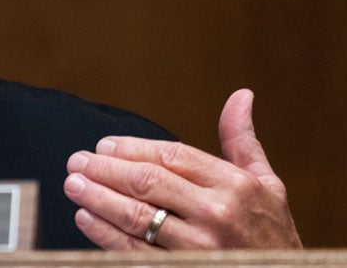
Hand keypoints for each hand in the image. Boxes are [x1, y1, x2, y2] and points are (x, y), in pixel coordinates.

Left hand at [63, 89, 301, 249]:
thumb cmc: (272, 234)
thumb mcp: (268, 185)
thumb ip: (243, 141)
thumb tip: (240, 96)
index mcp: (236, 185)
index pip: (172, 156)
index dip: (132, 148)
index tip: (104, 146)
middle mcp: (218, 214)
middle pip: (147, 183)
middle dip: (105, 170)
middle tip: (77, 162)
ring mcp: (202, 247)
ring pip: (136, 217)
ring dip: (98, 199)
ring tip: (74, 186)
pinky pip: (136, 251)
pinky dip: (106, 234)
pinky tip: (87, 220)